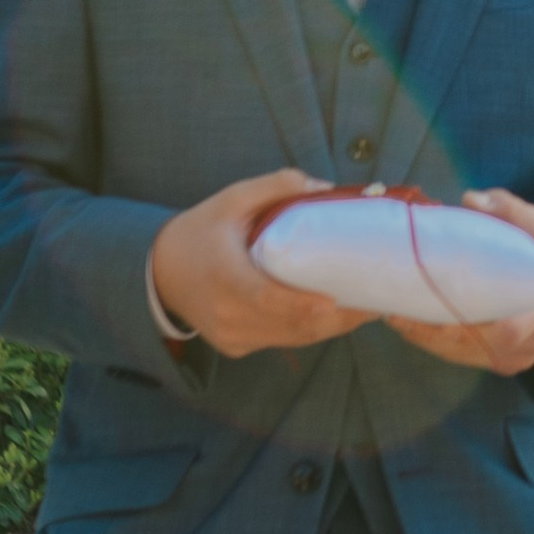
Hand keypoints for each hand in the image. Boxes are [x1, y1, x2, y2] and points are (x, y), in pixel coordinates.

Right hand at [148, 171, 370, 361]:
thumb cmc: (199, 231)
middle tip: (375, 300)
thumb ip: (276, 187)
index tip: (340, 301)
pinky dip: (308, 330)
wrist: (158, 271)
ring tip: (365, 308)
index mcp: (225, 279)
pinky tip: (333, 315)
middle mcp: (228, 316)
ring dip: (330, 327)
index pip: (270, 300)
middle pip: (293, 326)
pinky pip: (280, 341)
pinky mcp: (236, 347)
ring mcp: (232, 337)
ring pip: (292, 339)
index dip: (307, 306)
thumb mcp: (231, 200)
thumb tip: (326, 187)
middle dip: (338, 318)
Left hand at [385, 186, 533, 377]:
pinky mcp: (497, 362)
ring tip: (393, 315)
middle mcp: (525, 344)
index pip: (501, 329)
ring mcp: (510, 359)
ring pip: (458, 353)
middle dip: (427, 331)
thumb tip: (470, 198)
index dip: (458, 324)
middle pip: (468, 345)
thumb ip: (506, 209)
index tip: (422, 310)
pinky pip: (459, 355)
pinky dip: (432, 341)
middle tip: (393, 310)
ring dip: (423, 337)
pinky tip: (409, 324)